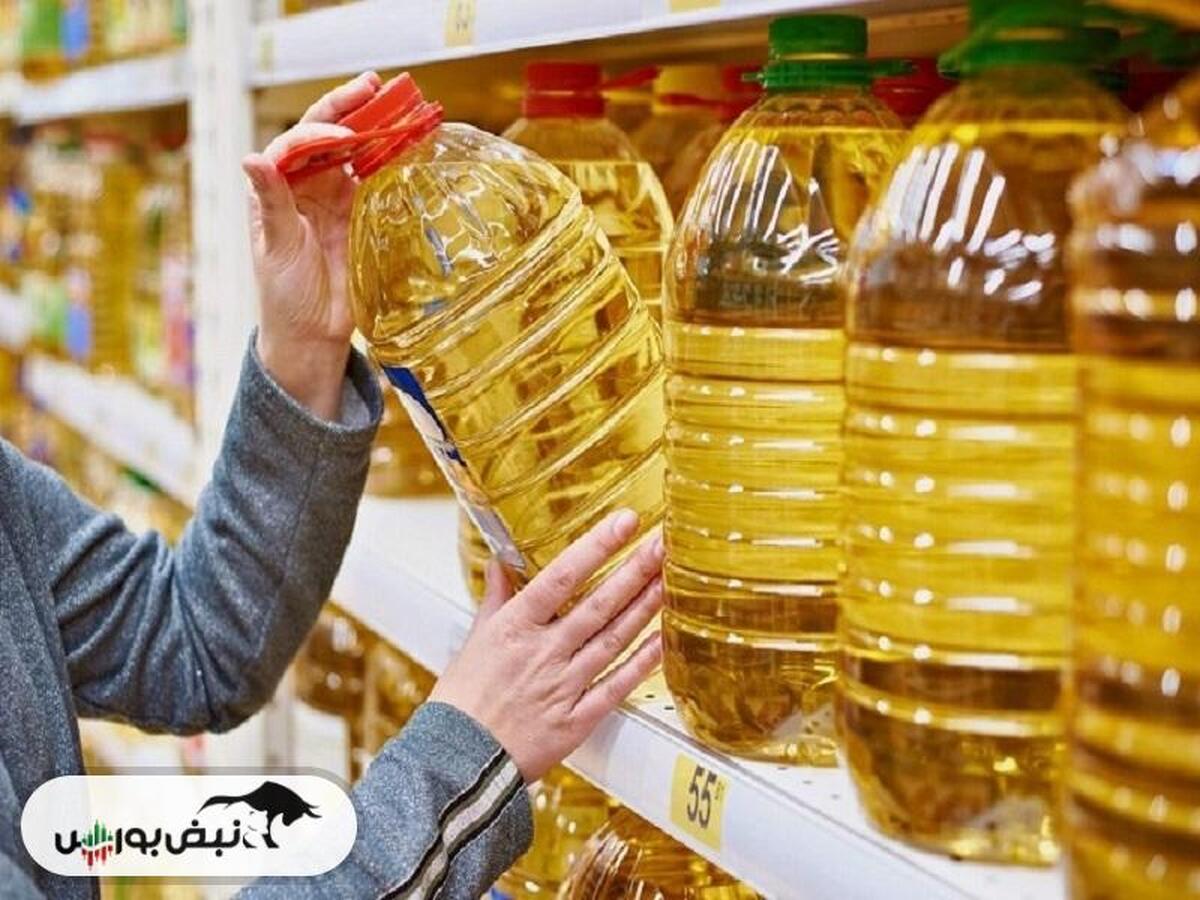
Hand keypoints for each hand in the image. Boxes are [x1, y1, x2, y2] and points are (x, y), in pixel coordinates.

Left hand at [242, 70, 382, 420]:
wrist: (313, 335)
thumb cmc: (282, 294)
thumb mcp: (276, 246)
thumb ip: (271, 201)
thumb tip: (252, 158)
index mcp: (274, 186)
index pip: (297, 141)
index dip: (320, 130)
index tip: (344, 134)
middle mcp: (303, 184)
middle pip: (326, 133)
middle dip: (349, 108)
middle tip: (375, 86)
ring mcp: (332, 198)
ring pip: (353, 151)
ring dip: (373, 127)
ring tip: (396, 106)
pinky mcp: (357, 215)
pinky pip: (373, 179)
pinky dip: (388, 160)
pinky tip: (404, 145)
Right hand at [431, 509, 664, 782]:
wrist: (458, 762)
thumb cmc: (463, 701)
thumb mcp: (475, 639)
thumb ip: (497, 597)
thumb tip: (501, 562)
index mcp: (514, 627)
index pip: (561, 576)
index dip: (596, 547)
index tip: (625, 522)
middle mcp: (543, 652)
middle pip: (598, 604)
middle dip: (635, 571)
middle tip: (664, 543)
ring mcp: (563, 685)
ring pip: (613, 639)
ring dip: (645, 608)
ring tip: (670, 579)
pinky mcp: (577, 719)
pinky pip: (617, 686)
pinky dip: (642, 663)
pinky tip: (664, 640)